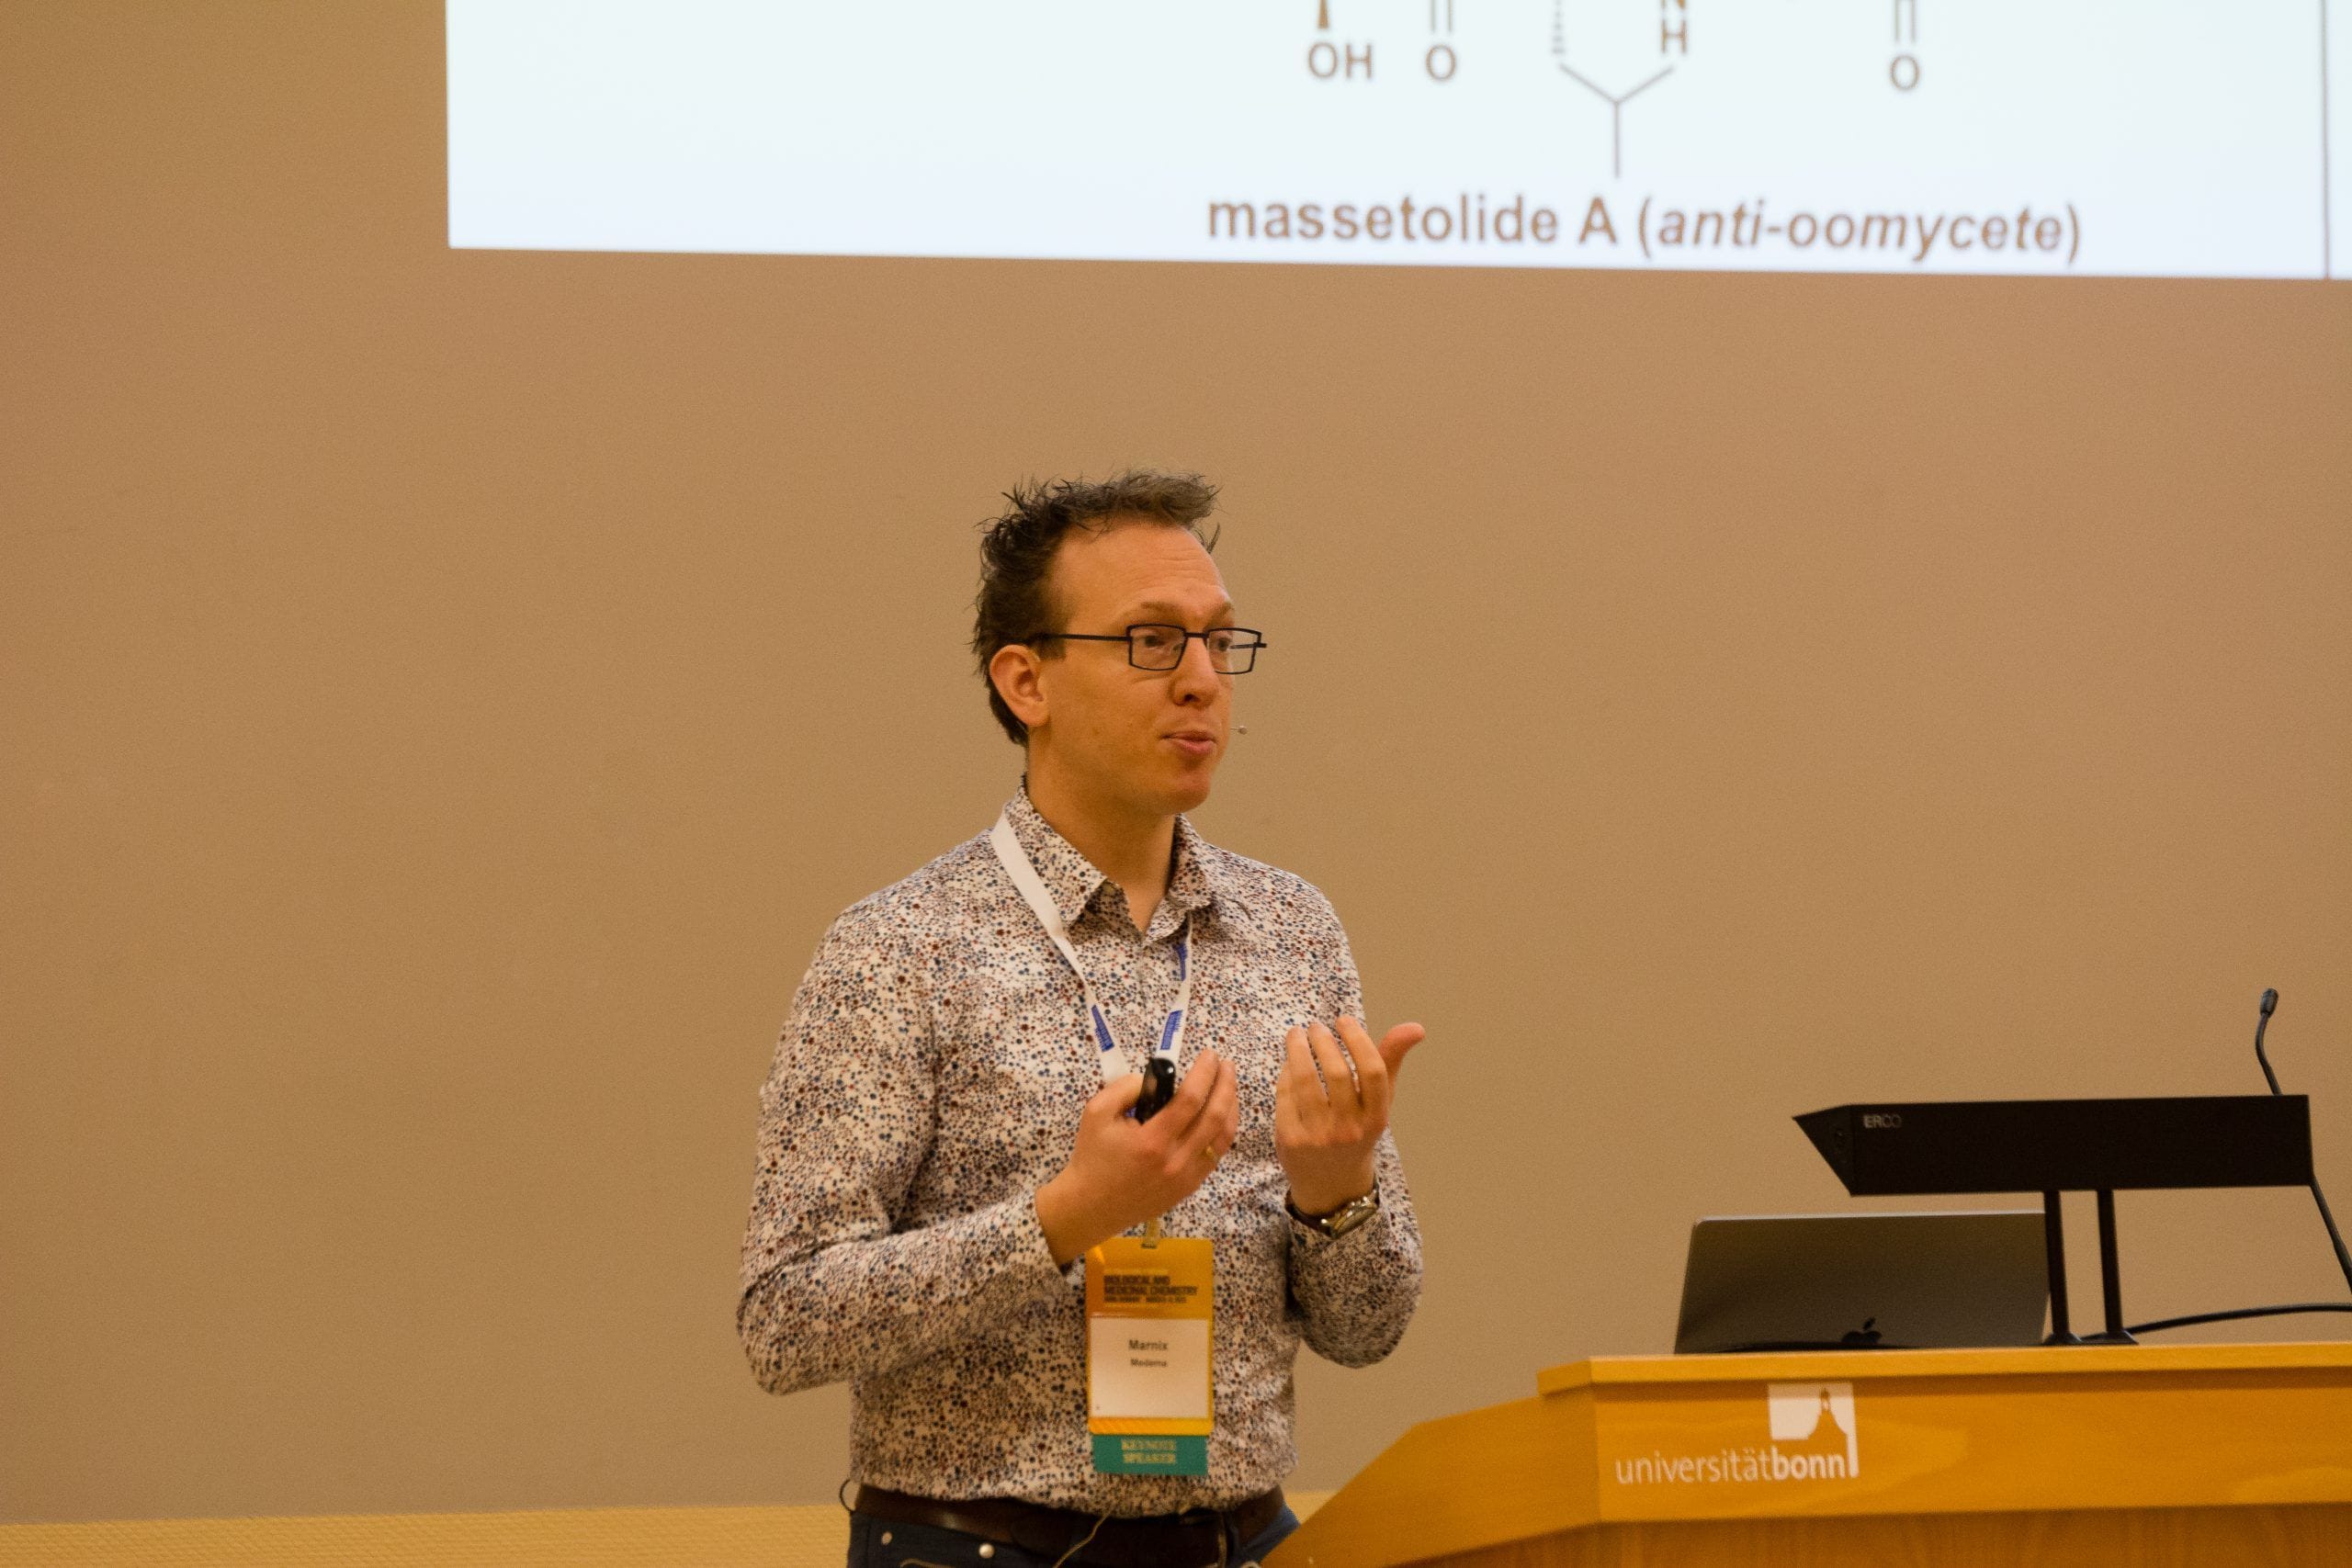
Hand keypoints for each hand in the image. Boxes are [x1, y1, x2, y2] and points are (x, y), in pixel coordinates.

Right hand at [1034, 1050, 1239, 1267]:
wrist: (1090, 1205)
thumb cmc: (1092, 1156)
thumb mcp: (1097, 1112)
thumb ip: (1126, 1087)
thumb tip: (1158, 1077)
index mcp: (1152, 1141)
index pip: (1190, 1099)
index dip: (1204, 1073)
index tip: (1209, 1055)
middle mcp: (1176, 1161)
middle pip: (1215, 1117)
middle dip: (1225, 1085)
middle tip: (1226, 1064)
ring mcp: (1186, 1178)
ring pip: (1223, 1138)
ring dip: (1231, 1107)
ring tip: (1229, 1085)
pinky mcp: (1189, 1187)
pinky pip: (1216, 1155)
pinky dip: (1224, 1131)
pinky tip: (1222, 1114)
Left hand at [1275, 1018, 1424, 1216]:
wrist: (1330, 1183)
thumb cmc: (1358, 1129)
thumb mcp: (1379, 1103)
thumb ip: (1390, 1061)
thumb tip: (1416, 1027)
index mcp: (1376, 1118)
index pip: (1373, 1071)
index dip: (1358, 1039)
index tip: (1343, 1020)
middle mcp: (1350, 1129)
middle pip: (1337, 1073)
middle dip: (1323, 1041)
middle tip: (1316, 1027)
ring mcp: (1318, 1136)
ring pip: (1305, 1080)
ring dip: (1297, 1049)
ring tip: (1295, 1034)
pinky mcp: (1290, 1139)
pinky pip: (1285, 1095)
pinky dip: (1285, 1073)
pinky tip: (1289, 1063)